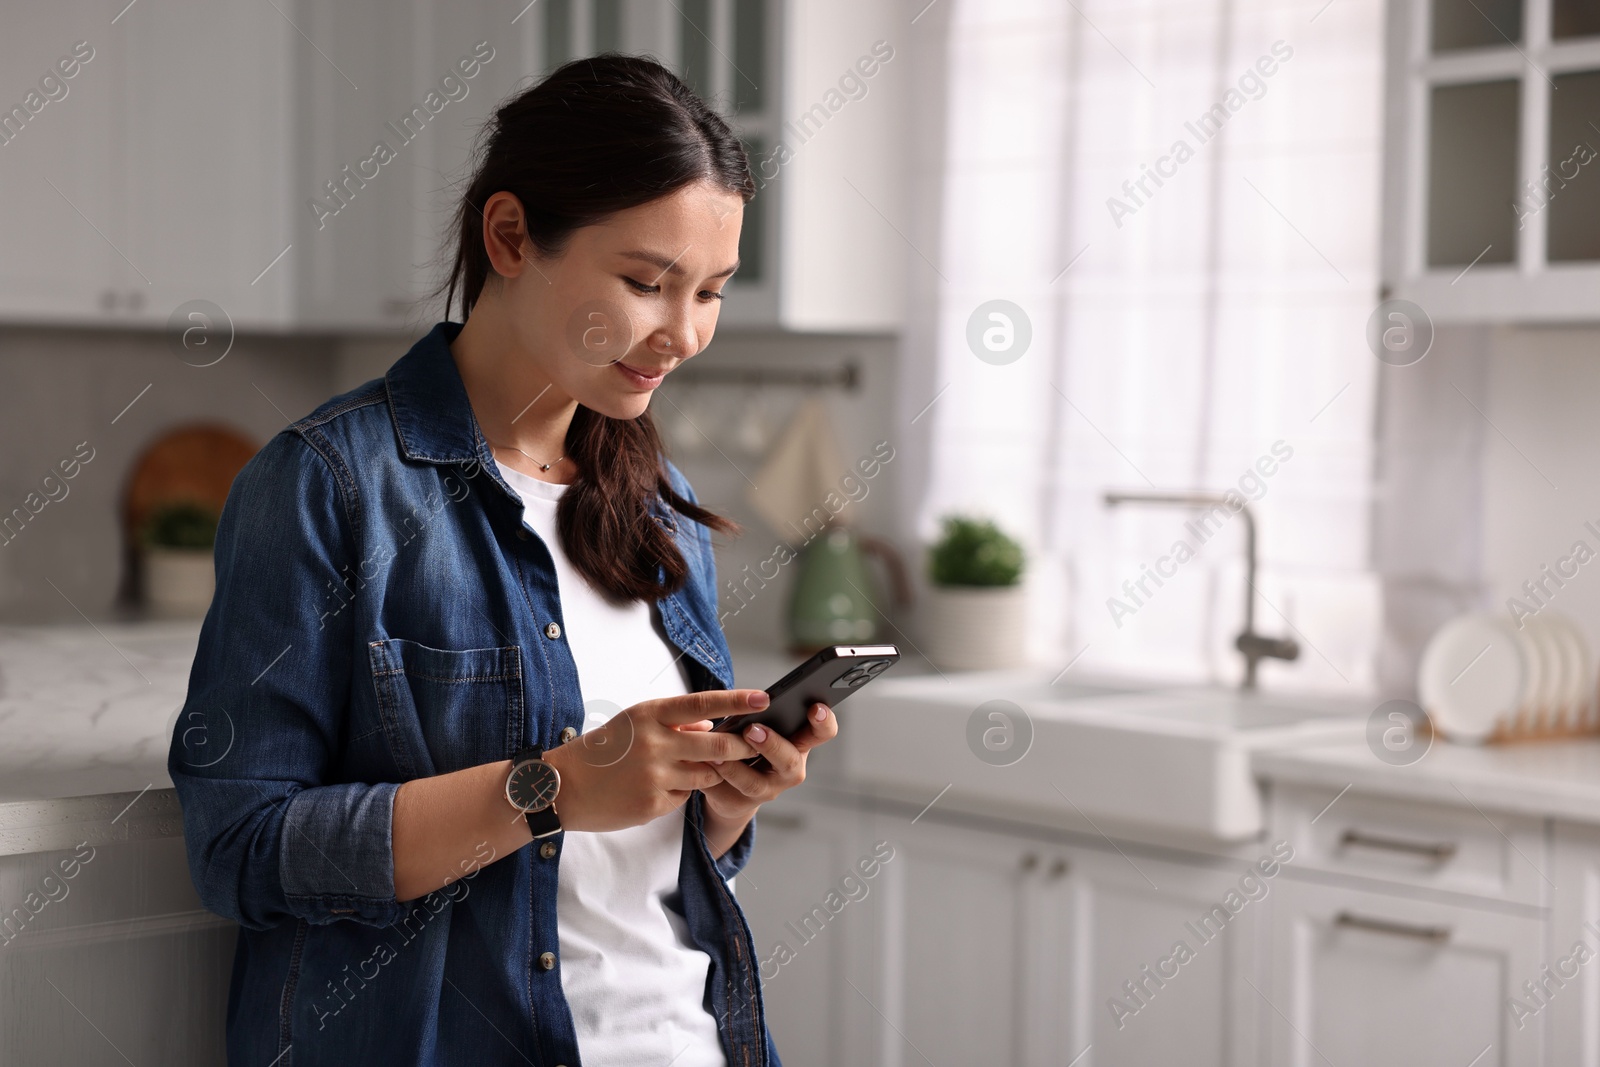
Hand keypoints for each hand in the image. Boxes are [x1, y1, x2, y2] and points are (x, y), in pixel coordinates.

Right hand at [540, 689, 761, 832]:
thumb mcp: (634, 724)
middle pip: (716, 744)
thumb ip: (674, 722)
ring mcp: (654, 775)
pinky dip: (681, 792)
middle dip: (740, 746)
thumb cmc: (603, 750)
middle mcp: (654, 743)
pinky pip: (685, 797)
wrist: (562, 787)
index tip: (763, 697)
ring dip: (708, 771)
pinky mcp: (653, 803)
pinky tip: (658, 789)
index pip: (702, 703)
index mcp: (649, 715)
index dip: (736, 700)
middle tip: (754, 743)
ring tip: (685, 767)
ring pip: (706, 773)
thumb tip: (713, 722)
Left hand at [698, 701, 837, 824]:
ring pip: (755, 784)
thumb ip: (763, 714)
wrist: (731, 785)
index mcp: (800, 743)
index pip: (822, 732)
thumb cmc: (750, 743)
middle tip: (752, 729)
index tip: (815, 708)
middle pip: (789, 761)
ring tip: (717, 754)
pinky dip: (714, 778)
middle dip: (772, 745)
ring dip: (735, 768)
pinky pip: (727, 792)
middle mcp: (789, 769)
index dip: (824, 722)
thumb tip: (752, 699)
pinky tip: (703, 764)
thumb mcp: (763, 725)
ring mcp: (768, 790)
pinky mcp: (741, 803)